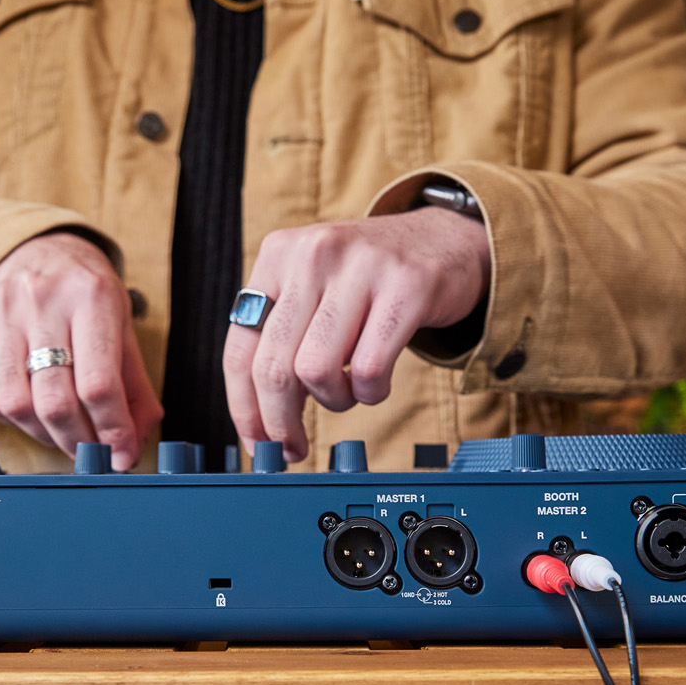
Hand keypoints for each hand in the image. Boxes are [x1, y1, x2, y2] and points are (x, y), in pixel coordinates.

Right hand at [0, 231, 162, 468]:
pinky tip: (35, 415)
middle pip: (55, 400)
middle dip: (79, 441)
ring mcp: (3, 313)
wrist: (39, 247)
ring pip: (17, 404)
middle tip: (94, 453)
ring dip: (46, 436)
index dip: (112, 430)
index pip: (99, 384)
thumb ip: (134, 384)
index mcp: (91, 297)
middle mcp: (43, 301)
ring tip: (66, 436)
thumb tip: (135, 440)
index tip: (122, 455)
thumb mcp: (122, 325)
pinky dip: (15, 421)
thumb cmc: (87, 291)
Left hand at [223, 207, 491, 462]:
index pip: (240, 348)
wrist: (444, 239)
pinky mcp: (407, 286)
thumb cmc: (369, 279)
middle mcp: (313, 254)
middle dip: (281, 422)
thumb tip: (259, 422)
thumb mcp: (313, 287)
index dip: (244, 408)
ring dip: (333, 401)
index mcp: (277, 254)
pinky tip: (376, 383)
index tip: (258, 442)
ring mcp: (360, 267)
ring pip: (316, 370)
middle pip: (273, 367)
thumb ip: (280, 338)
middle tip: (295, 446)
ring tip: (349, 392)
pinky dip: (370, 393)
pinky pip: (369, 368)